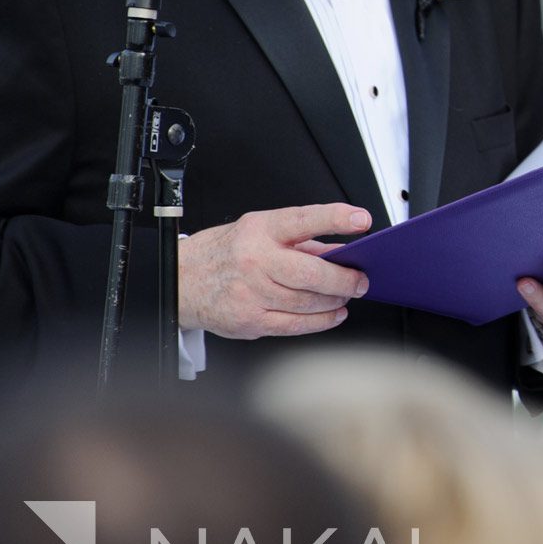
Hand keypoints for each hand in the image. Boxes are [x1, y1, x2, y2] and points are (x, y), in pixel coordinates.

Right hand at [178, 203, 371, 337]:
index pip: (303, 220)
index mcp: (260, 231)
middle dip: (344, 279)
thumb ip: (303, 240)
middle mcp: (255, 260)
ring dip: (336, 301)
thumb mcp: (260, 231)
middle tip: (360, 280)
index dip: (335, 218)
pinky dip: (322, 321)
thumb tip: (342, 251)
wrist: (181, 280)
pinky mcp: (249, 320)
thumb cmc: (226, 253)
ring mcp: (251, 293)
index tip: (361, 219)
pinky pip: (295, 325)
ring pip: (307, 302)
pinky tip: (333, 314)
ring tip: (347, 296)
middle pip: (311, 273)